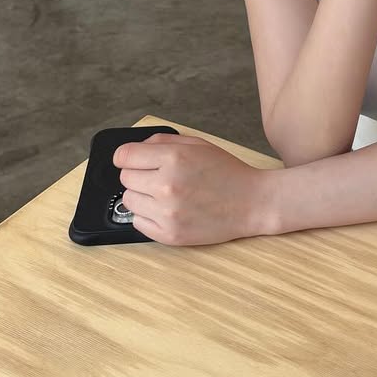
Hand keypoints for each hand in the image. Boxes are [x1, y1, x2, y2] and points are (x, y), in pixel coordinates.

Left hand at [114, 132, 271, 245]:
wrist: (252, 202)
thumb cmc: (226, 171)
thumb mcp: (197, 144)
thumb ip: (163, 141)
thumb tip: (134, 149)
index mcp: (174, 158)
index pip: (124, 156)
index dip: (126, 156)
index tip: (130, 159)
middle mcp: (167, 185)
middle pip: (125, 178)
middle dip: (138, 175)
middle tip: (157, 176)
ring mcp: (167, 212)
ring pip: (129, 201)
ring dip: (142, 196)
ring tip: (164, 194)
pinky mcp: (169, 234)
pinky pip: (137, 223)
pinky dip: (147, 216)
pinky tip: (166, 209)